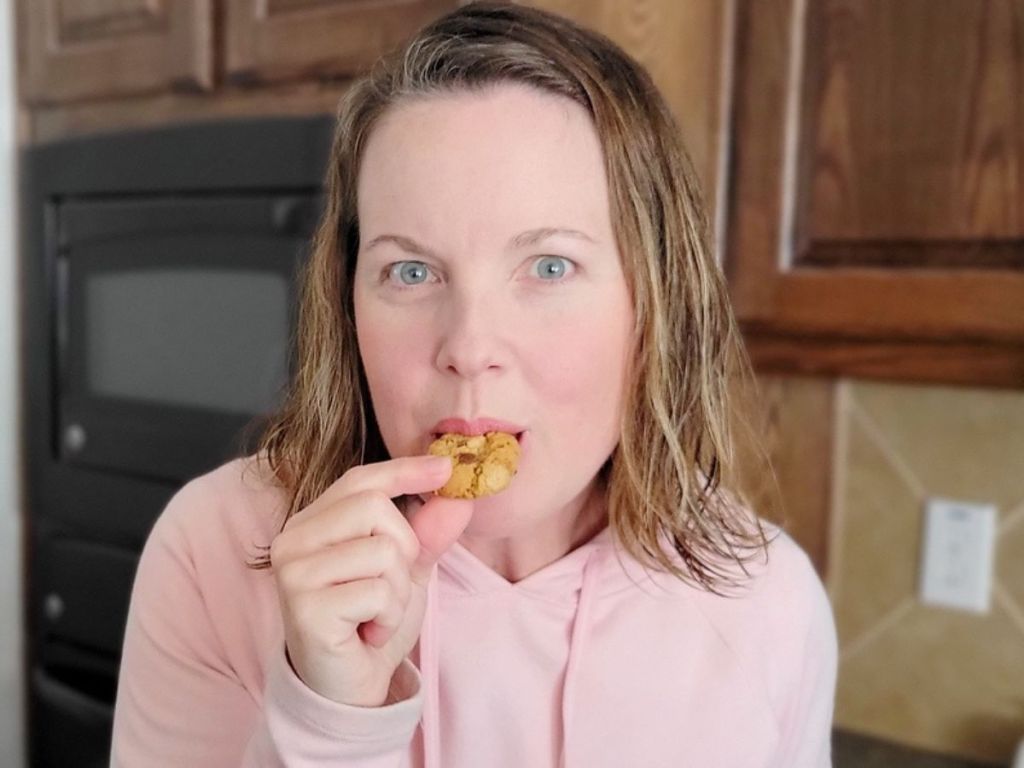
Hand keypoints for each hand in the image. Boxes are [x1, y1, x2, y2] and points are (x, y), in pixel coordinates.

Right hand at [269, 455, 472, 705]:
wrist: (349, 688)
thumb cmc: (371, 621)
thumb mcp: (407, 570)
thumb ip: (427, 533)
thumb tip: (456, 499)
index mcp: (313, 523)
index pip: (361, 480)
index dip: (405, 470)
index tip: (446, 467)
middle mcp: (293, 540)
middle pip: (374, 507)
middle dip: (404, 549)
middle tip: (389, 587)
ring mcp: (294, 573)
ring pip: (383, 551)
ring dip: (398, 590)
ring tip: (376, 613)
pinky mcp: (306, 608)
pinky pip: (379, 592)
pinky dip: (389, 616)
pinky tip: (369, 632)